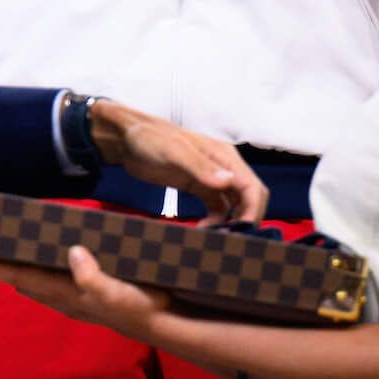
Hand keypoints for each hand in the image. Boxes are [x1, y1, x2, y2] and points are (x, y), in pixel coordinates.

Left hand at [0, 246, 165, 334]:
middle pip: (20, 278)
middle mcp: (63, 295)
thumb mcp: (116, 293)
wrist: (162, 322)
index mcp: (65, 291)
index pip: (20, 276)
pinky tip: (36, 261)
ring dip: (13, 268)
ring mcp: (73, 296)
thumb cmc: (137, 306)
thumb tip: (72, 252)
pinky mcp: (85, 292)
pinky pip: (51, 279)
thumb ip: (93, 277)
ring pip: (33, 280)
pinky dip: (36, 270)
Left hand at [88, 97, 267, 222]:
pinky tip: (202, 230)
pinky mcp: (198, 187)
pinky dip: (216, 222)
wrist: (125, 139)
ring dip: (230, 223)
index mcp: (223, 155)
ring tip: (214, 239)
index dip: (252, 211)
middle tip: (228, 240)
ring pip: (235, 205)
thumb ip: (200, 166)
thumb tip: (227, 181)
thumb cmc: (148, 138)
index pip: (251, 186)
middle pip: (248, 198)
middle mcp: (222, 167)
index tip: (242, 232)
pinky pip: (217, 209)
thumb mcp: (172, 150)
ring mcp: (211, 178)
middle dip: (245, 220)